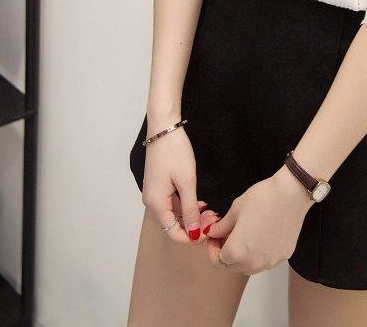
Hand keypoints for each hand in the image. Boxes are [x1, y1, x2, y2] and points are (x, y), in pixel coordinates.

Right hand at [140, 126, 217, 242]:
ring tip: (212, 211)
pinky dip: (186, 207)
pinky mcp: (159, 186)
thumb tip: (194, 233)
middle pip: (173, 225)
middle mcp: (152, 202)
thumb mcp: (187, 182)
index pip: (173, 234)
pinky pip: (172, 204)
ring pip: (174, 215)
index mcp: (156, 204)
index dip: (192, 238)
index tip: (210, 231)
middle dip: (194, 226)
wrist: (163, 128)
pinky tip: (201, 204)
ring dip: (192, 217)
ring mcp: (154, 194)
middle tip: (214, 219)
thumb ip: (190, 210)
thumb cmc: (174, 152)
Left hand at [206, 166, 314, 274]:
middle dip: (226, 253)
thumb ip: (221, 227)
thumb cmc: (262, 199)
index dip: (212, 249)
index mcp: (236, 252)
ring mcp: (270, 261)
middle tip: (228, 235)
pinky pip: (266, 261)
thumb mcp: (235, 210)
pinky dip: (259, 254)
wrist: (291, 194)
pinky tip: (261, 236)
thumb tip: (212, 233)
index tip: (215, 237)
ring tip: (245, 236)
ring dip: (243, 257)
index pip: (217, 261)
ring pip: (250, 267)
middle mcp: (253, 262)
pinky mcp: (283, 256)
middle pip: (232, 266)